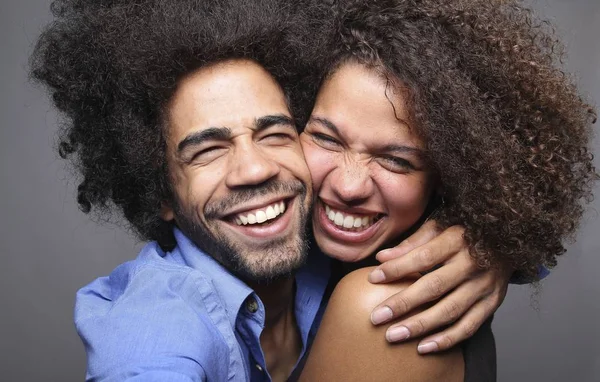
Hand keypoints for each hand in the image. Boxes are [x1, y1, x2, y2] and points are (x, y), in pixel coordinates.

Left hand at [368, 220, 512, 353]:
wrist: (507, 240)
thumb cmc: (465, 231)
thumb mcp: (440, 226)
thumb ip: (412, 242)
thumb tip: (381, 258)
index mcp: (457, 240)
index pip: (423, 257)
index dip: (397, 269)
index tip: (373, 279)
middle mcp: (473, 264)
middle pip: (434, 286)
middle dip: (403, 304)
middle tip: (376, 317)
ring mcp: (484, 285)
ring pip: (450, 310)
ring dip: (420, 326)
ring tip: (393, 335)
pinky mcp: (492, 302)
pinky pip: (469, 326)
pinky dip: (446, 339)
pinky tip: (423, 347)